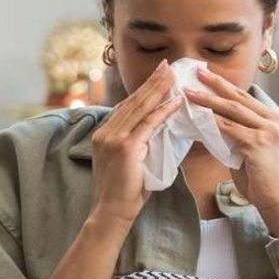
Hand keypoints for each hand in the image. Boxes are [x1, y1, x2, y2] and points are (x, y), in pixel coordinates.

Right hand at [89, 58, 181, 224]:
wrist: (110, 212)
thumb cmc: (123, 192)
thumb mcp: (127, 161)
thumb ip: (137, 143)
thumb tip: (158, 129)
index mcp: (103, 133)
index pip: (127, 106)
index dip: (143, 89)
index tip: (157, 75)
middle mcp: (105, 131)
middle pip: (133, 101)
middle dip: (152, 82)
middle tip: (167, 66)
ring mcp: (113, 138)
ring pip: (140, 108)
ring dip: (159, 90)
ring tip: (173, 76)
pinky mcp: (126, 147)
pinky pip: (148, 124)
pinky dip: (163, 111)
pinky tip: (175, 101)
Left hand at [183, 67, 278, 234]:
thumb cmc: (265, 184)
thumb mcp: (254, 153)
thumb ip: (239, 137)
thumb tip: (215, 127)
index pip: (248, 100)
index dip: (227, 88)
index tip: (209, 79)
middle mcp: (277, 122)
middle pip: (240, 98)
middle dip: (216, 84)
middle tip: (198, 72)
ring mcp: (269, 131)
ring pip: (232, 110)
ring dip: (208, 100)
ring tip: (189, 92)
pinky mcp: (259, 144)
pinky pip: (229, 128)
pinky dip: (211, 121)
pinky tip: (196, 116)